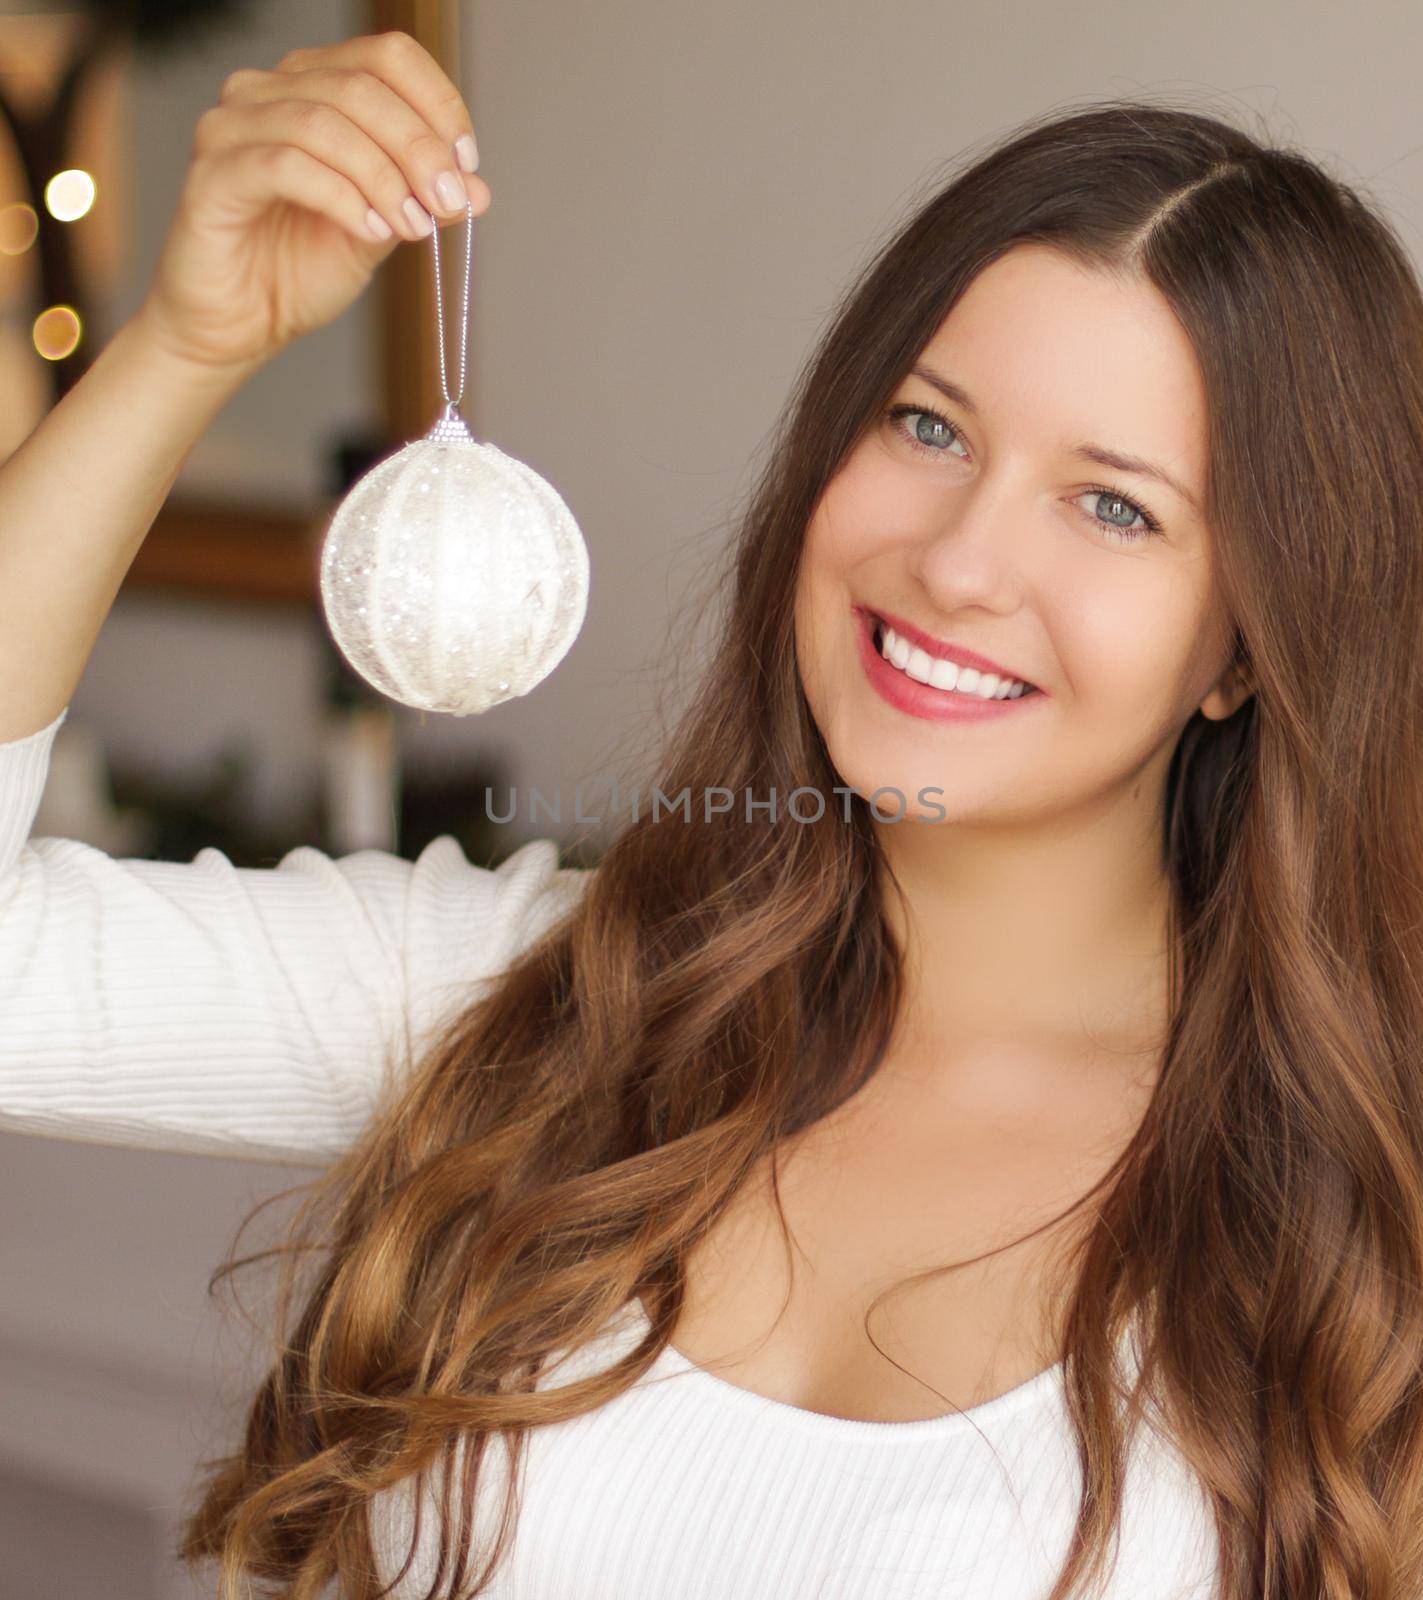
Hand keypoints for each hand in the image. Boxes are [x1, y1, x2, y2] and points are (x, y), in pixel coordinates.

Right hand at [131, 30, 489, 376]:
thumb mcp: (379, 231)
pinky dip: (341, 197)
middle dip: (418, 148)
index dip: (437, 104)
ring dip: (383, 177)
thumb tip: (477, 189)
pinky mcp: (214, 173)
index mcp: (312, 87)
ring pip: (324, 122)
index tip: (467, 163)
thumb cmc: (298, 270)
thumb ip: (418, 200)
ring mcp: (233, 127)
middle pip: (359, 87)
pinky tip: (369, 229)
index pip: (386, 57)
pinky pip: (286, 164)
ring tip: (411, 225)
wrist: (241, 325)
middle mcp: (267, 91)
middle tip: (448, 201)